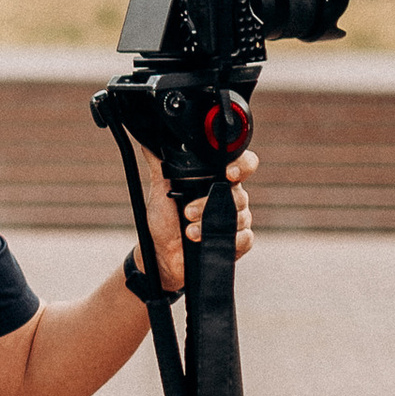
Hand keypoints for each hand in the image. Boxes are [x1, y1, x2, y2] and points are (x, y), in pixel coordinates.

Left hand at [131, 141, 256, 293]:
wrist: (160, 255)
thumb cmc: (164, 221)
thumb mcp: (159, 190)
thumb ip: (159, 163)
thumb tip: (149, 140)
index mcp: (215, 180)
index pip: (241, 164)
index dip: (241, 165)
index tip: (227, 172)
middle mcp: (229, 197)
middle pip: (239, 192)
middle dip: (211, 203)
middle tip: (188, 211)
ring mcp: (235, 220)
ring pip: (241, 215)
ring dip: (211, 223)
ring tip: (189, 231)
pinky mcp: (237, 242)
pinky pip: (245, 237)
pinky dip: (229, 240)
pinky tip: (207, 241)